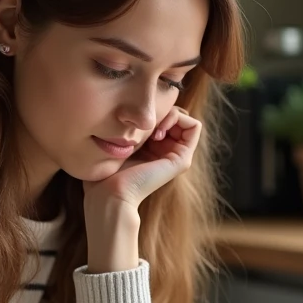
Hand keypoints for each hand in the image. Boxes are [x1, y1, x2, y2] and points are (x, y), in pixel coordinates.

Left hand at [83, 106, 201, 210]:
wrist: (111, 194)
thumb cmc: (107, 170)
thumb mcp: (119, 141)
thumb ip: (130, 127)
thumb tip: (135, 108)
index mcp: (154, 148)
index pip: (165, 116)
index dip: (155, 110)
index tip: (137, 121)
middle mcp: (168, 151)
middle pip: (177, 116)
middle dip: (163, 110)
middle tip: (146, 123)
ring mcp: (178, 156)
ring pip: (186, 118)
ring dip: (171, 114)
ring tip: (152, 128)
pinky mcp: (182, 160)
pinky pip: (194, 126)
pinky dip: (178, 119)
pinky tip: (158, 131)